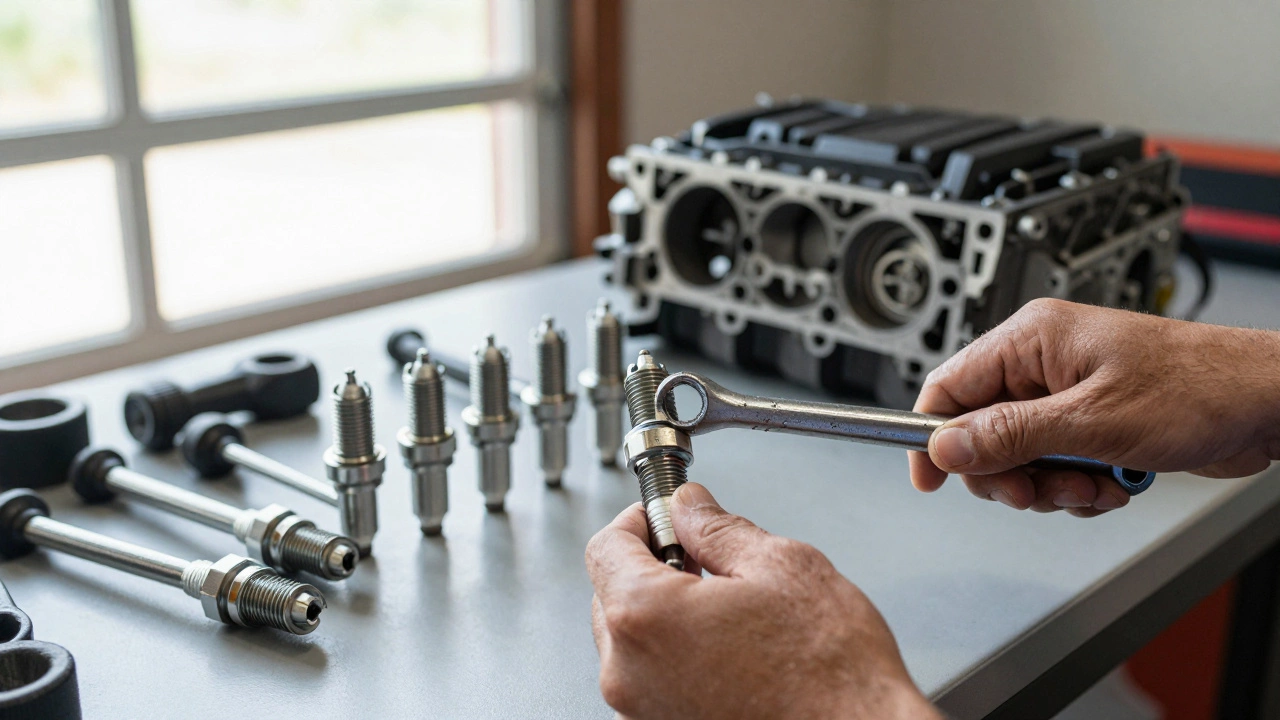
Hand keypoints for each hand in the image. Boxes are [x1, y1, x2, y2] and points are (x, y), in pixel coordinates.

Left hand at [585, 483, 938, 719]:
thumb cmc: (830, 673)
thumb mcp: (780, 566)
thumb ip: (717, 528)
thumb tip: (689, 507)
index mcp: (646, 617)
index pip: (606, 546)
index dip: (639, 519)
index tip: (666, 515)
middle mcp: (629, 672)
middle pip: (610, 593)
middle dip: (652, 565)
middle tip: (705, 556)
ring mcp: (642, 711)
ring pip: (629, 640)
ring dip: (664, 612)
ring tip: (726, 607)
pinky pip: (651, 678)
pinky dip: (675, 654)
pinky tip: (728, 647)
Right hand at [911, 298, 1279, 515]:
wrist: (1265, 403)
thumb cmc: (1197, 388)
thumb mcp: (1092, 420)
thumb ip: (1009, 435)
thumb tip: (945, 446)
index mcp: (1032, 340)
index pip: (949, 386)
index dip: (932, 435)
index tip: (929, 478)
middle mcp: (1042, 364)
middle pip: (981, 432)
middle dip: (1011, 473)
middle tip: (1040, 489)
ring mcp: (1066, 394)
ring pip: (1020, 458)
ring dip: (1052, 486)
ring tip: (1093, 484)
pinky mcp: (1090, 422)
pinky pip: (1055, 466)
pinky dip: (1078, 486)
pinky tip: (1112, 482)